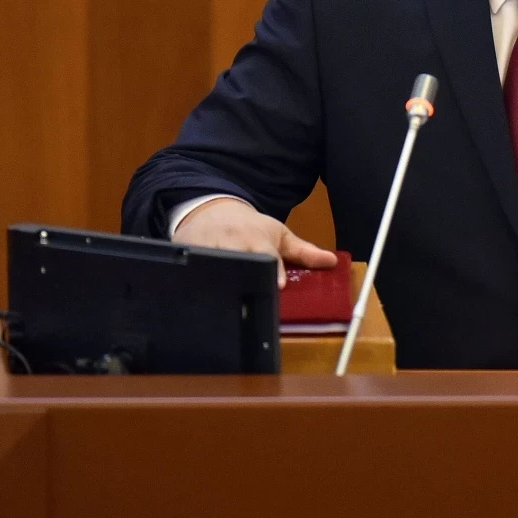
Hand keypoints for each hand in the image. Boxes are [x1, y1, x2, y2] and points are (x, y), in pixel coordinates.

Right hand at [172, 198, 336, 287]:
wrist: (212, 211)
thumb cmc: (250, 227)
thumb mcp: (278, 234)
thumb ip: (304, 252)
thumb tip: (332, 262)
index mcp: (256, 240)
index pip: (266, 256)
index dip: (272, 270)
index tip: (279, 286)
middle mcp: (231, 244)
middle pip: (238, 264)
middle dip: (244, 280)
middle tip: (252, 303)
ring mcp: (206, 251)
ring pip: (211, 270)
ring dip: (218, 285)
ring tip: (225, 306)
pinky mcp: (185, 255)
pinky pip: (188, 273)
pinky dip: (192, 284)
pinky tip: (199, 300)